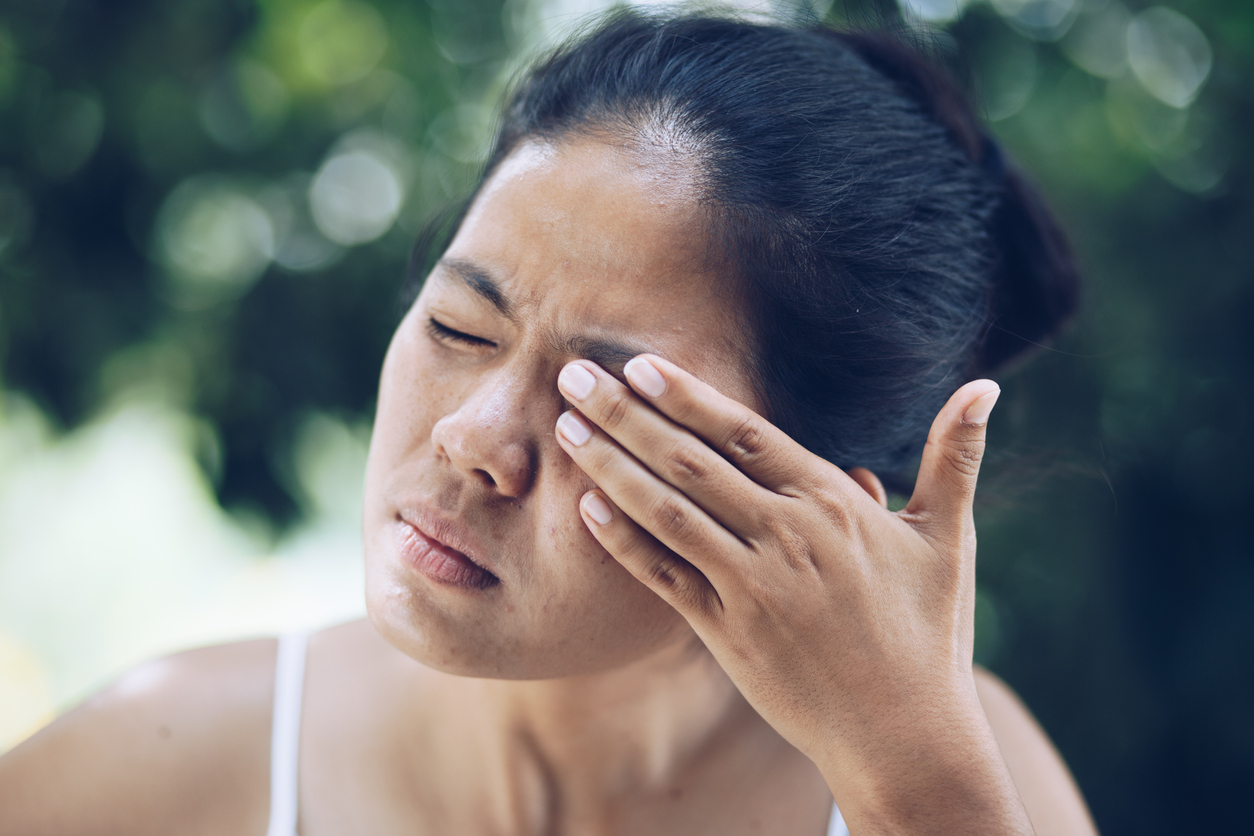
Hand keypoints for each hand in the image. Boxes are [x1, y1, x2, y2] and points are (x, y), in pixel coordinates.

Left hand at [554, 355, 1030, 833]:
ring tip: (566, 430)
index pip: (748, 434)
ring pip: (667, 514)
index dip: (689, 397)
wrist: (906, 736)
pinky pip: (665, 579)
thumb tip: (987, 386)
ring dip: (611, 468)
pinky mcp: (728, 636)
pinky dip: (625, 544)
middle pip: (691, 463)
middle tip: (574, 373)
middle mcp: (787, 539)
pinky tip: (588, 509)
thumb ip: (955, 458)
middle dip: (626, 415)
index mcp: (834, 506)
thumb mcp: (947, 539)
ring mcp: (752, 589)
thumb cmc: (928, 633)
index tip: (641, 364)